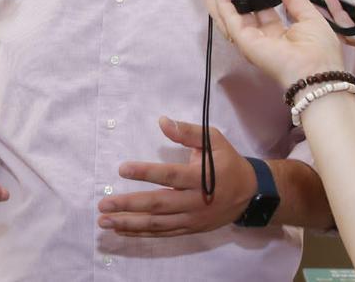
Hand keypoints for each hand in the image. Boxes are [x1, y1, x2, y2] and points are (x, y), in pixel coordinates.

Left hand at [97, 117, 254, 236]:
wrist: (250, 194)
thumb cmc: (228, 162)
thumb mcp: (214, 140)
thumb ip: (188, 132)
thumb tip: (162, 121)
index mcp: (201, 177)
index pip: (169, 176)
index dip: (145, 173)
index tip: (121, 169)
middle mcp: (195, 201)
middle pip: (158, 204)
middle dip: (128, 204)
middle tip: (103, 204)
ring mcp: (192, 218)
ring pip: (157, 223)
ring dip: (129, 223)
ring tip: (105, 220)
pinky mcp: (190, 228)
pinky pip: (163, 233)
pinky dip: (141, 233)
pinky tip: (122, 230)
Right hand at [203, 0, 343, 87]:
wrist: (317, 72)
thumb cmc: (320, 54)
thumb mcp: (311, 18)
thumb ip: (297, 2)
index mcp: (278, 34)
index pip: (260, 10)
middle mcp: (261, 38)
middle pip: (239, 12)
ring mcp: (250, 41)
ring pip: (226, 16)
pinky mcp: (244, 41)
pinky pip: (229, 19)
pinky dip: (221, 3)